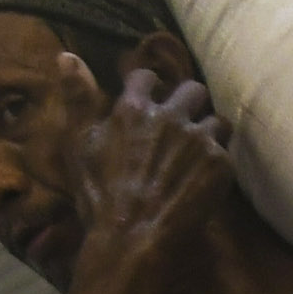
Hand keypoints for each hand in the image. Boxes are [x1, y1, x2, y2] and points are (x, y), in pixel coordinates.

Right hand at [66, 59, 236, 278]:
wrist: (132, 239)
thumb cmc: (99, 196)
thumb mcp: (79, 145)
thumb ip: (78, 98)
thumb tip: (66, 54)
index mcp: (134, 108)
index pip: (148, 76)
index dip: (149, 87)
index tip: (150, 100)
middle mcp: (171, 116)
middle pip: (193, 90)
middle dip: (188, 102)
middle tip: (182, 124)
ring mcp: (198, 139)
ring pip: (215, 120)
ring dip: (207, 132)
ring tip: (197, 153)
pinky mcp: (220, 164)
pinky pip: (226, 150)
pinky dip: (217, 161)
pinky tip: (204, 176)